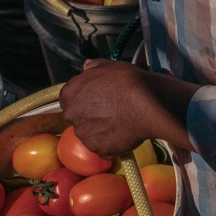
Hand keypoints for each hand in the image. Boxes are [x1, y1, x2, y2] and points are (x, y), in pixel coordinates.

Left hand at [59, 60, 197, 156]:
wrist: (146, 104)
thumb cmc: (127, 82)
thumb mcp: (108, 66)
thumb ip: (93, 66)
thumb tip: (87, 65)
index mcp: (70, 94)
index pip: (69, 99)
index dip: (84, 100)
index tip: (96, 100)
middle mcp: (72, 116)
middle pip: (78, 118)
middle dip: (90, 116)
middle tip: (110, 112)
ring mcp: (85, 135)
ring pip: (90, 134)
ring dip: (101, 131)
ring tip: (120, 123)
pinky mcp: (99, 149)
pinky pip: (104, 147)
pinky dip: (112, 143)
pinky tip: (124, 133)